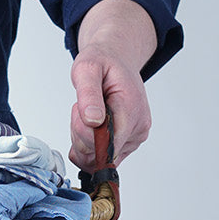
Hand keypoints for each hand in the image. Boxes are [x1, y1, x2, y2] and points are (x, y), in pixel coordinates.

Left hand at [69, 0, 156, 170]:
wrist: (116, 60)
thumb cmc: (103, 64)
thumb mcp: (87, 69)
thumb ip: (88, 95)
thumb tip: (92, 121)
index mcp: (132, 109)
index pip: (105, 143)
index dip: (84, 132)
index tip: (81, 109)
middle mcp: (138, 128)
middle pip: (98, 154)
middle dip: (80, 134)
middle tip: (83, 108)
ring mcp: (134, 139)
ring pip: (96, 158)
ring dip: (82, 139)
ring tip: (89, 112)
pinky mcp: (127, 145)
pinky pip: (98, 158)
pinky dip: (87, 145)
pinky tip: (91, 125)